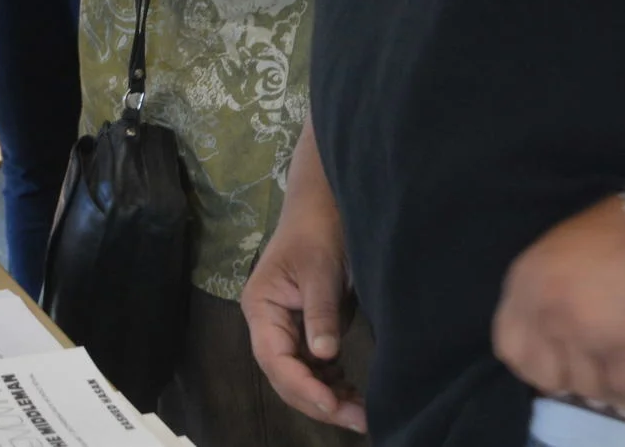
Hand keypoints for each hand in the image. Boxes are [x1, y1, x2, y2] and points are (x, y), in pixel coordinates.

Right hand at [243, 132, 367, 431]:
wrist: (325, 206)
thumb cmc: (318, 230)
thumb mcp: (320, 269)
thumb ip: (321, 313)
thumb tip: (325, 357)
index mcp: (262, 308)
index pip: (274, 358)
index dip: (301, 385)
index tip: (332, 404)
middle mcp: (269, 325)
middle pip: (286, 376)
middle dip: (319, 401)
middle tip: (358, 419)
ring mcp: (288, 330)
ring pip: (301, 377)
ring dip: (328, 398)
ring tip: (363, 414)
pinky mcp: (307, 331)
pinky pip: (316, 368)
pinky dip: (334, 385)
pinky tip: (355, 396)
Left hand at [492, 195, 624, 418]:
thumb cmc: (615, 231)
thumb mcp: (559, 252)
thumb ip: (547, 293)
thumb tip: (556, 336)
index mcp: (526, 284)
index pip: (509, 348)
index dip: (532, 366)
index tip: (556, 369)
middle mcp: (547, 314)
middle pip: (548, 376)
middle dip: (571, 383)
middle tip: (595, 378)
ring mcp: (584, 335)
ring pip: (589, 387)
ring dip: (610, 389)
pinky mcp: (624, 351)